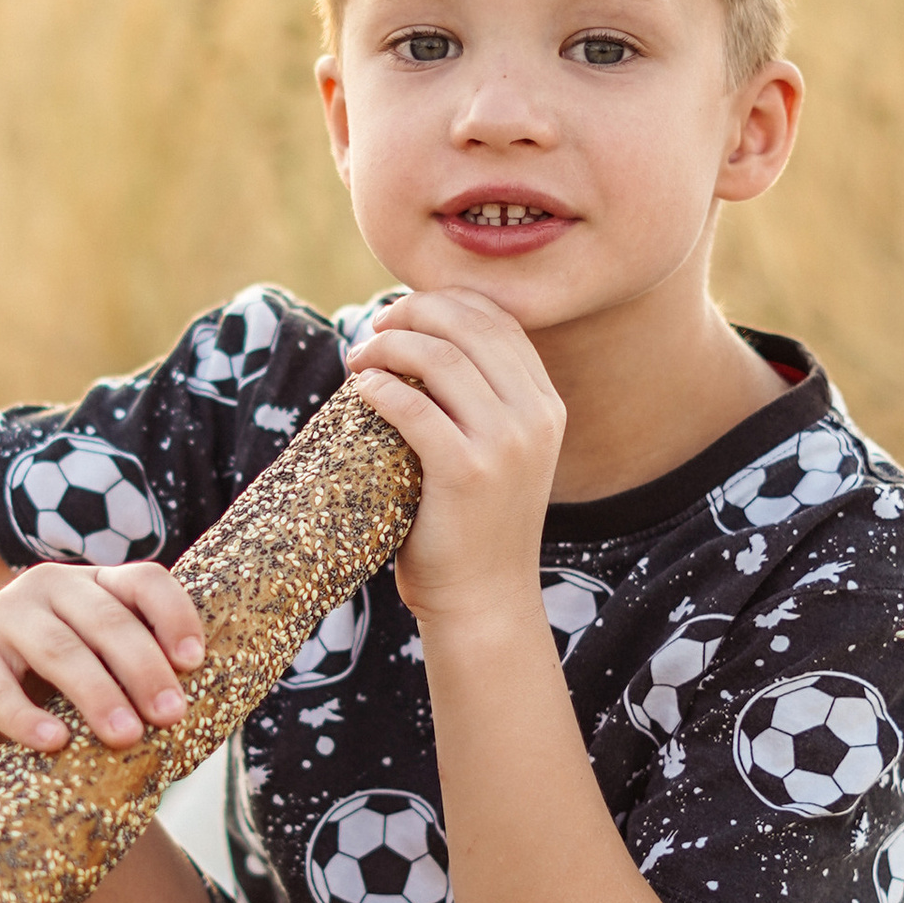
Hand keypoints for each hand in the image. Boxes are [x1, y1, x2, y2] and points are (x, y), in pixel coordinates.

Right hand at [0, 560, 206, 757]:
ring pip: (60, 651)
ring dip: (98, 695)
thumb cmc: (27, 679)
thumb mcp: (81, 664)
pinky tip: (53, 743)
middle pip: (108, 620)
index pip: (144, 581)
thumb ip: (123, 674)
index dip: (175, 616)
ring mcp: (1, 618)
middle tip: (171, 716)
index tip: (195, 663)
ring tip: (126, 737)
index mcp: (87, 586)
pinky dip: (27, 717)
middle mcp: (46, 589)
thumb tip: (193, 721)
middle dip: (145, 669)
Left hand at [345, 292, 564, 632]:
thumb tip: (418, 340)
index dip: (443, 302)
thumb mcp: (497, 452)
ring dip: (386, 346)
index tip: (401, 315)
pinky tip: (360, 390)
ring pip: (438, 357)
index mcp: (546, 403)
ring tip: (358, 360)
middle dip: (410, 312)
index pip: (498, 319)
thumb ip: (479, 400)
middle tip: (372, 330)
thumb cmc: (473, 525)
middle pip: (468, 325)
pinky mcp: (467, 471)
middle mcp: (535, 415)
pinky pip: (412, 407)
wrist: (484, 599)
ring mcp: (506, 443)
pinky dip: (379, 388)